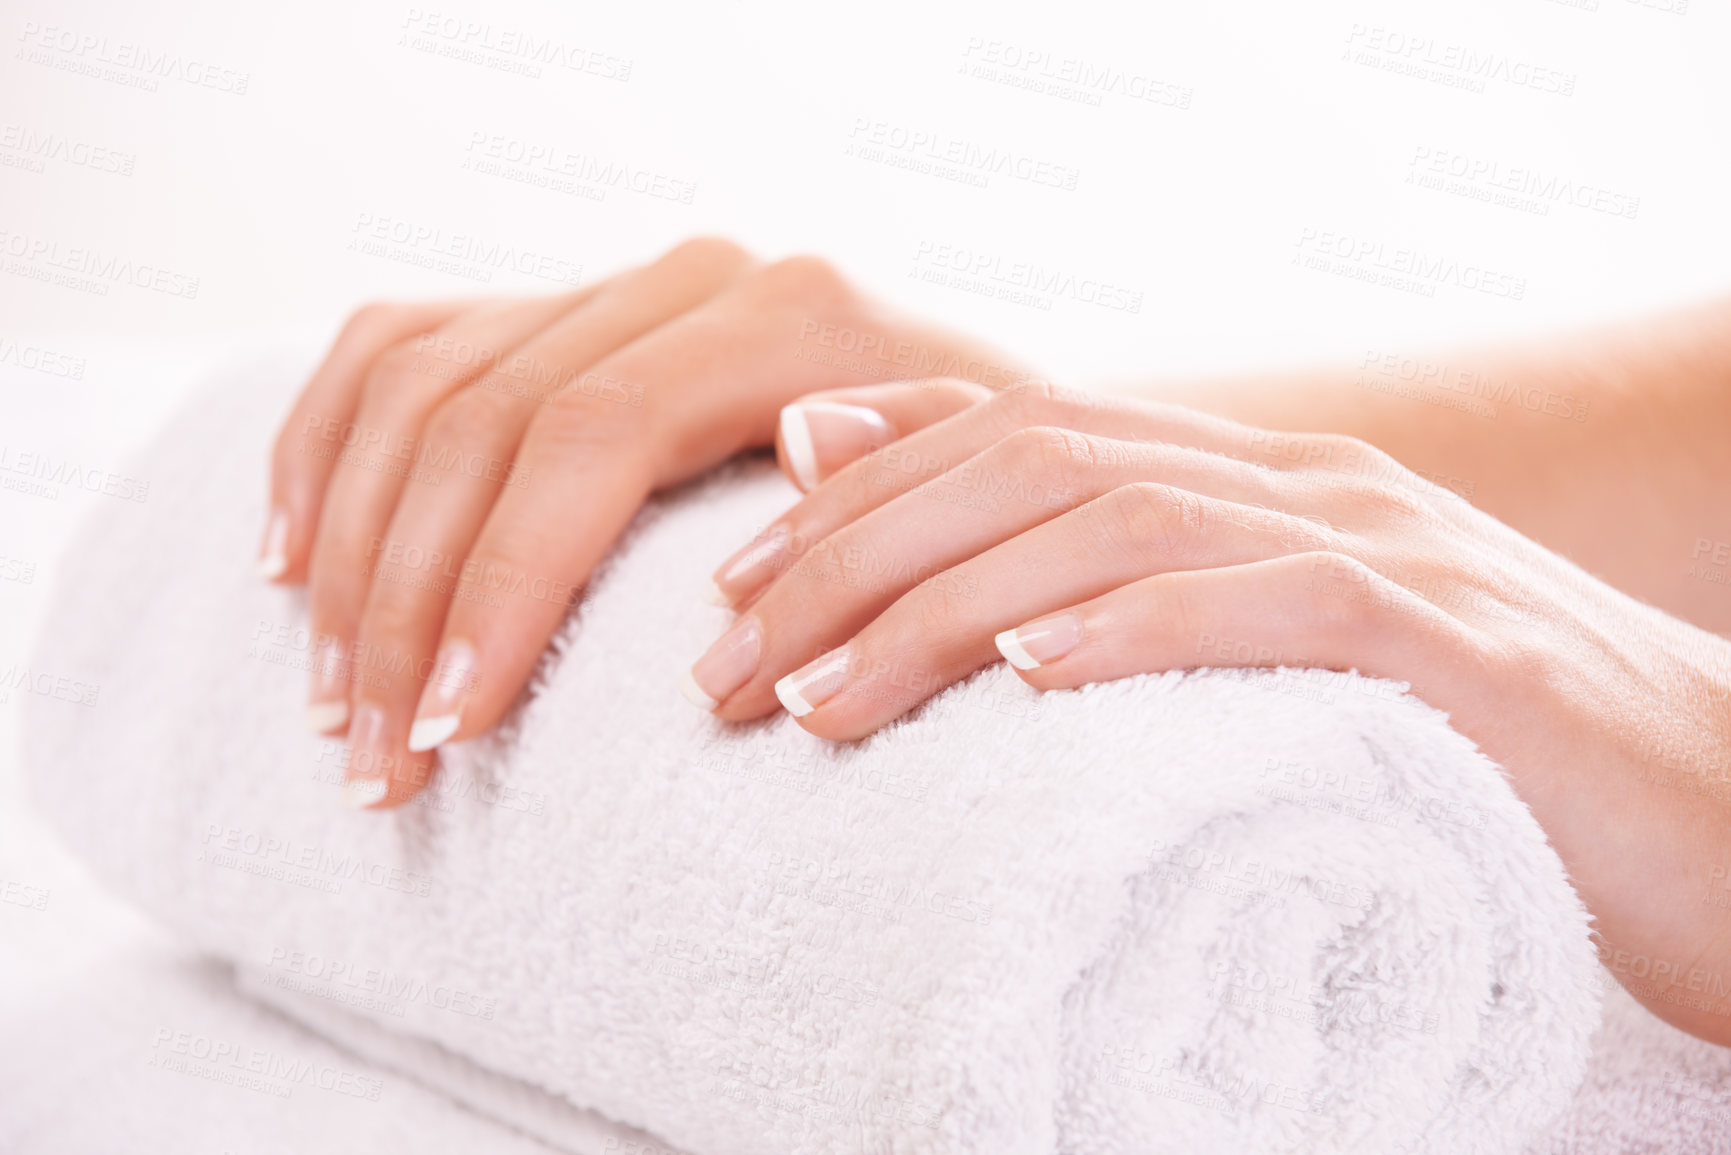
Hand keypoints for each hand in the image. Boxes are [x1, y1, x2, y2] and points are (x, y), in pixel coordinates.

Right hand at [258, 238, 1029, 808]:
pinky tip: (288, 559)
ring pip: (412, 393)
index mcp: (782, 312)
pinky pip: (388, 352)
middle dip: (405, 608)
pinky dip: (319, 450)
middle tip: (376, 760)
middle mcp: (680, 281)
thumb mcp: (979, 495)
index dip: (501, 585)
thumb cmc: (980, 498)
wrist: (984, 435)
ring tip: (333, 705)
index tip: (453, 732)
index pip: (589, 438)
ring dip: (346, 554)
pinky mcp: (548, 314)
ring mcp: (604, 289)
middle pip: (478, 426)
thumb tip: (803, 449)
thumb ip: (906, 475)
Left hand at [689, 380, 1730, 1042]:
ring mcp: (1374, 544)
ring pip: (1115, 523)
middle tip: (724, 671)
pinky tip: (1028, 679)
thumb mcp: (1263, 671)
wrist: (1709, 805)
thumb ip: (1127, 616)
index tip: (728, 588)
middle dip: (850, 562)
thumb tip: (970, 621)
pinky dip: (1137, 629)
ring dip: (944, 608)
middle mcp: (1290, 480)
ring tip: (820, 705)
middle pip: (1024, 467)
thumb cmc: (1464, 753)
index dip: (851, 496)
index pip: (1006, 435)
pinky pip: (1271, 604)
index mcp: (1236, 478)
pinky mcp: (1448, 641)